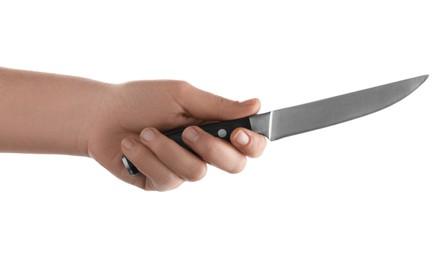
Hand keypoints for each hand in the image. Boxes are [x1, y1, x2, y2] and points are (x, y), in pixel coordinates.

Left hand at [87, 80, 265, 190]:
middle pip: (234, 165)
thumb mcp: (181, 96)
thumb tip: (255, 105)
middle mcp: (204, 150)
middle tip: (188, 131)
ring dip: (168, 150)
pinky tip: (131, 145)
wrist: (100, 115)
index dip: (253, 143)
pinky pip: (167, 179)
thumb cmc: (142, 100)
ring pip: (196, 172)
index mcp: (214, 126)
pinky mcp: (162, 181)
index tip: (237, 133)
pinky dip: (147, 158)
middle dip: (211, 148)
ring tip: (146, 132)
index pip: (250, 143)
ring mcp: (183, 168)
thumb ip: (218, 105)